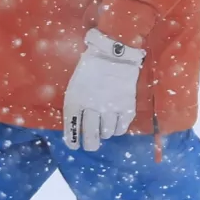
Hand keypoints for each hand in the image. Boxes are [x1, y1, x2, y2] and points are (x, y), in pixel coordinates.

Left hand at [62, 29, 146, 150]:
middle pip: (91, 137)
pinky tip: (115, 123)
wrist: (113, 53)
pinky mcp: (126, 107)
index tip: (75, 145)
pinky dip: (117, 129)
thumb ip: (75, 106)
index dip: (73, 141)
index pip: (72, 129)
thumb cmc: (90, 69)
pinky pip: (121, 128)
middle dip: (90, 144)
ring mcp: (111, 108)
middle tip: (90, 144)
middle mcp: (92, 107)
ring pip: (106, 134)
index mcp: (75, 100)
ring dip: (104, 133)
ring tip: (104, 125)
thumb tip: (77, 127)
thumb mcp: (74, 85)